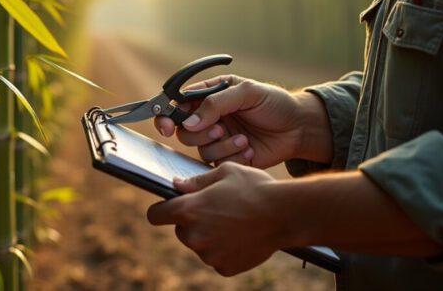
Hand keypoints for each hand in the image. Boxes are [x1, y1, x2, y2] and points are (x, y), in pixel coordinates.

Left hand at [147, 162, 280, 275]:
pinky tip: (241, 236)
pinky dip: (225, 250)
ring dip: (210, 235)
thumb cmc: (255, 188)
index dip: (161, 211)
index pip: (156, 215)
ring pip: (200, 244)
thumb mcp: (225, 173)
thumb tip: (176, 185)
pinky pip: (217, 258)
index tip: (166, 209)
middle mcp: (194, 235)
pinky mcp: (224, 268)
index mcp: (188, 210)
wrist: (286, 214)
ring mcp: (209, 255)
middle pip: (181, 230)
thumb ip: (196, 181)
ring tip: (235, 221)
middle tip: (217, 210)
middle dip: (193, 221)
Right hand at [155, 75, 332, 167]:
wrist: (299, 128)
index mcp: (209, 96)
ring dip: (221, 146)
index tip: (167, 127)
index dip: (167, 116)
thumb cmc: (275, 103)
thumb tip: (189, 122)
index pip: (177, 105)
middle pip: (183, 131)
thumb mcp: (247, 92)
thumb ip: (215, 103)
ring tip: (243, 139)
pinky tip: (249, 149)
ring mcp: (217, 139)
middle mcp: (209, 118)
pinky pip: (216, 164)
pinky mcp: (227, 158)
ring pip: (200, 150)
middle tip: (221, 129)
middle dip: (201, 133)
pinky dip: (232, 157)